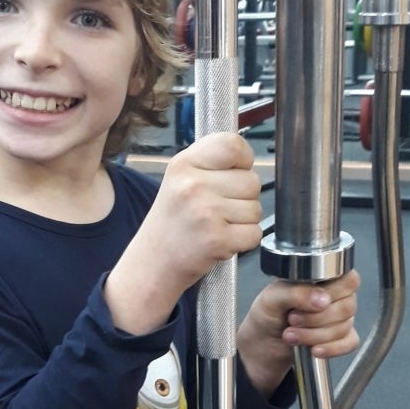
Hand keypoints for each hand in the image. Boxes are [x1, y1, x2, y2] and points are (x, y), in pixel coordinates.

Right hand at [105, 133, 261, 334]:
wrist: (153, 263)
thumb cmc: (172, 222)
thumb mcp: (179, 180)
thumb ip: (210, 162)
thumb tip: (245, 154)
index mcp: (183, 164)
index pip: (233, 145)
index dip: (244, 159)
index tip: (236, 172)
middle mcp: (193, 185)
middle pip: (251, 181)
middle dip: (243, 198)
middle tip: (218, 210)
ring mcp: (206, 213)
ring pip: (255, 209)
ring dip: (243, 221)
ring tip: (217, 226)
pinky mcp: (217, 239)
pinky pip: (254, 233)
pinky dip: (243, 241)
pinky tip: (221, 241)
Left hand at [237, 271, 360, 397]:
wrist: (261, 345)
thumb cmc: (267, 315)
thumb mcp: (272, 298)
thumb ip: (296, 293)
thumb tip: (322, 299)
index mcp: (322, 278)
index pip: (348, 280)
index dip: (332, 293)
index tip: (309, 304)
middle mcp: (334, 296)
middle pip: (347, 306)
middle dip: (316, 318)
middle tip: (292, 319)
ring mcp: (339, 318)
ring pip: (345, 327)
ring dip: (315, 335)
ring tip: (290, 335)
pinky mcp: (340, 339)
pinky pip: (350, 343)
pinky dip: (331, 348)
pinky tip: (314, 350)